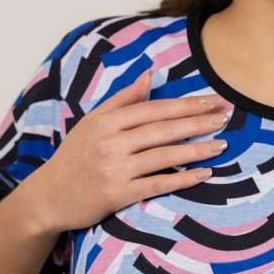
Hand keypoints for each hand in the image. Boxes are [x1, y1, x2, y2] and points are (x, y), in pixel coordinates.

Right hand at [26, 70, 229, 233]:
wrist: (48, 197)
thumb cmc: (74, 158)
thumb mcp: (92, 123)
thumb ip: (122, 100)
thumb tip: (149, 75)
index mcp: (106, 121)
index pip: (154, 108)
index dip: (186, 104)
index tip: (212, 100)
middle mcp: (111, 143)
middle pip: (162, 129)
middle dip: (198, 121)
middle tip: (226, 116)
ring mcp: (114, 169)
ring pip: (163, 155)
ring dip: (196, 150)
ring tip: (222, 144)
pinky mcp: (118, 195)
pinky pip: (157, 184)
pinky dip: (182, 178)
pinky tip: (204, 174)